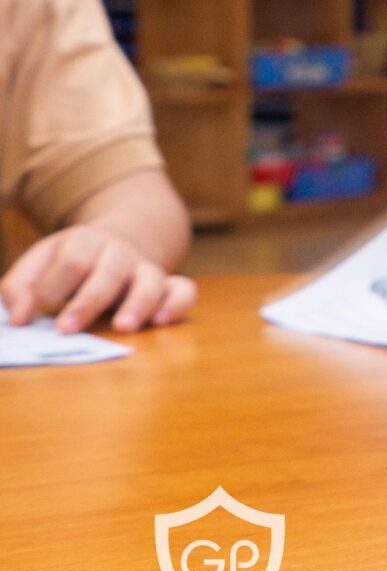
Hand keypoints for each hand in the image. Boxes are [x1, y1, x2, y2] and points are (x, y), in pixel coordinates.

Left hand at [1, 224, 196, 333]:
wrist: (116, 243)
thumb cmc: (70, 262)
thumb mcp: (39, 263)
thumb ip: (19, 288)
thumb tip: (20, 319)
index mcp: (85, 241)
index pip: (72, 259)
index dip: (55, 284)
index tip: (41, 307)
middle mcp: (120, 252)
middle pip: (108, 271)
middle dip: (87, 302)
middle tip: (66, 329)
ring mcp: (146, 268)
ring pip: (151, 279)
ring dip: (138, 303)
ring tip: (123, 327)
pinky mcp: (167, 286)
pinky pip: (184, 290)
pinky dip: (177, 303)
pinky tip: (161, 321)